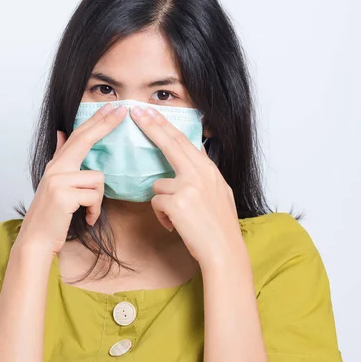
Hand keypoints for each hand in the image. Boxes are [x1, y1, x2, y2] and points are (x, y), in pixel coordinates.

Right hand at [15, 102, 126, 256]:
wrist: (37, 239)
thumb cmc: (52, 214)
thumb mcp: (55, 184)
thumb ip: (60, 158)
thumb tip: (61, 134)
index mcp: (57, 165)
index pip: (78, 136)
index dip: (95, 120)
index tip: (111, 107)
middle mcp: (56, 168)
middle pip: (84, 140)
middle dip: (105, 124)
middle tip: (122, 110)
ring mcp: (58, 180)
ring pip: (98, 179)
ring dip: (97, 201)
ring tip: (87, 212)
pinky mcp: (64, 195)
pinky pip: (94, 197)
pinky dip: (94, 211)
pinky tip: (85, 219)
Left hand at [129, 105, 244, 266]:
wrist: (224, 250)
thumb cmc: (220, 225)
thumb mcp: (219, 191)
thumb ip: (203, 172)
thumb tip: (195, 152)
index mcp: (209, 169)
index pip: (182, 140)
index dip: (164, 125)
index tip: (151, 112)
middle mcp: (199, 173)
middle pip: (170, 143)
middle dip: (152, 126)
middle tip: (136, 111)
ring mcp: (187, 186)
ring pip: (158, 185)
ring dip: (163, 202)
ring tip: (179, 217)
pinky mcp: (176, 202)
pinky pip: (156, 203)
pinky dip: (163, 216)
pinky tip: (176, 225)